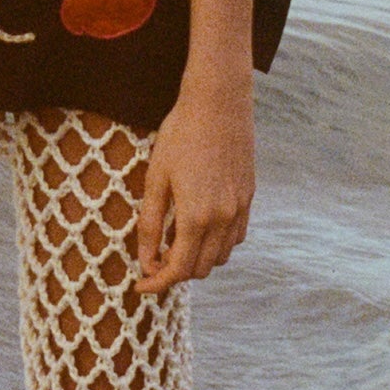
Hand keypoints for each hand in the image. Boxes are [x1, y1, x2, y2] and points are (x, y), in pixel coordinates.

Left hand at [135, 72, 253, 295]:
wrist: (218, 104)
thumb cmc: (180, 136)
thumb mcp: (155, 178)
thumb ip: (150, 223)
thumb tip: (145, 262)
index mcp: (196, 217)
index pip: (178, 269)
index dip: (157, 283)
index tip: (140, 286)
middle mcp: (223, 220)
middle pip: (200, 269)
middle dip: (175, 272)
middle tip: (152, 259)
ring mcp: (240, 209)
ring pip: (220, 256)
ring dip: (197, 258)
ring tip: (172, 240)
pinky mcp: (249, 197)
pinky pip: (235, 237)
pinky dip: (216, 243)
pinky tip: (197, 226)